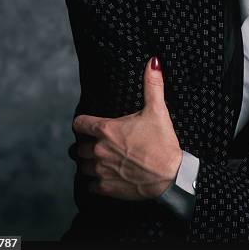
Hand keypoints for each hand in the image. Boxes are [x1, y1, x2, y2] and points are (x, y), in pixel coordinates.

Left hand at [70, 56, 181, 199]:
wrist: (170, 175)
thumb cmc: (163, 142)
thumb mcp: (158, 110)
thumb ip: (152, 85)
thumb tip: (153, 62)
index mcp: (107, 130)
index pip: (79, 123)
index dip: (84, 122)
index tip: (90, 124)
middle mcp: (99, 150)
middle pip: (78, 146)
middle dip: (86, 143)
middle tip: (100, 142)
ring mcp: (101, 170)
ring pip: (81, 166)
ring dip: (88, 162)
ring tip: (101, 159)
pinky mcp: (106, 188)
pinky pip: (89, 185)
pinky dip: (94, 181)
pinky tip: (106, 175)